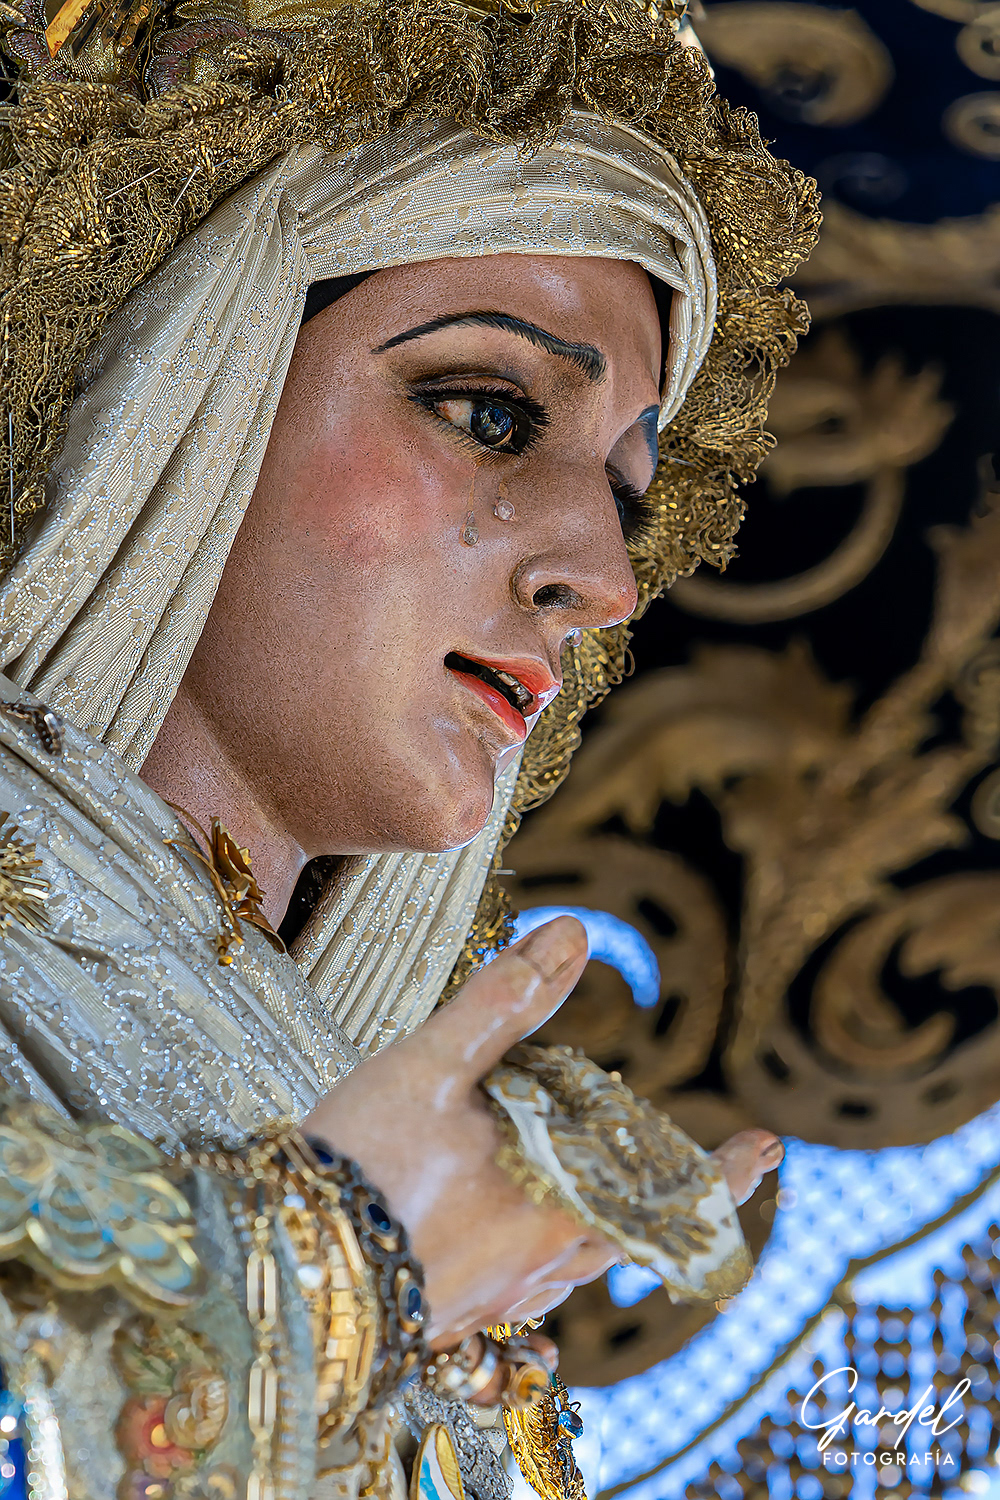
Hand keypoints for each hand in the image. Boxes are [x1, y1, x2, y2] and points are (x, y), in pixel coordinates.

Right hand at [303, 917, 781, 1348]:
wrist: (274, 1273)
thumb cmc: (357, 1166)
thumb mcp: (432, 1067)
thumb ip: (507, 1002)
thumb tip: (572, 934)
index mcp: (559, 1212)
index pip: (675, 1199)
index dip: (726, 1173)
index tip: (768, 1147)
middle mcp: (541, 1269)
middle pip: (624, 1227)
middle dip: (648, 1187)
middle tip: (659, 1149)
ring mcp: (495, 1299)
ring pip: (572, 1252)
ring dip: (591, 1209)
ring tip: (576, 1167)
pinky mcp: (449, 1313)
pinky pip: (522, 1274)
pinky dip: (536, 1232)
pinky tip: (495, 1209)